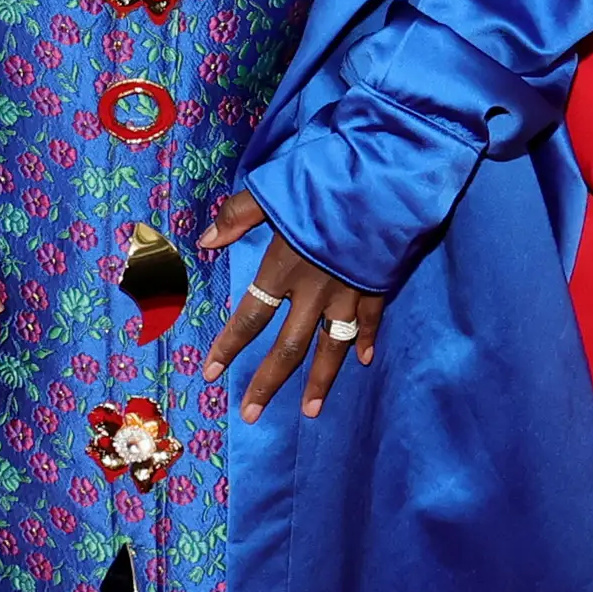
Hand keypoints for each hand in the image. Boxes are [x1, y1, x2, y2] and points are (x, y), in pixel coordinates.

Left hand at [197, 193, 384, 417]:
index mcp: (283, 266)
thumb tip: (205, 240)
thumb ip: (238, 215)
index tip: (210, 374)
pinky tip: (364, 361)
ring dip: (319, 381)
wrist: (387, 178)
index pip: (249, 317)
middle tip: (250, 414)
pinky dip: (367, 341)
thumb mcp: (274, 189)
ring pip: (331, 347)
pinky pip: (371, 321)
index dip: (228, 347)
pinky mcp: (378, 285)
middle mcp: (314, 289)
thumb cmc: (327, 177)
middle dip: (267, 382)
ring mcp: (349, 292)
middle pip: (287, 346)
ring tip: (309, 411)